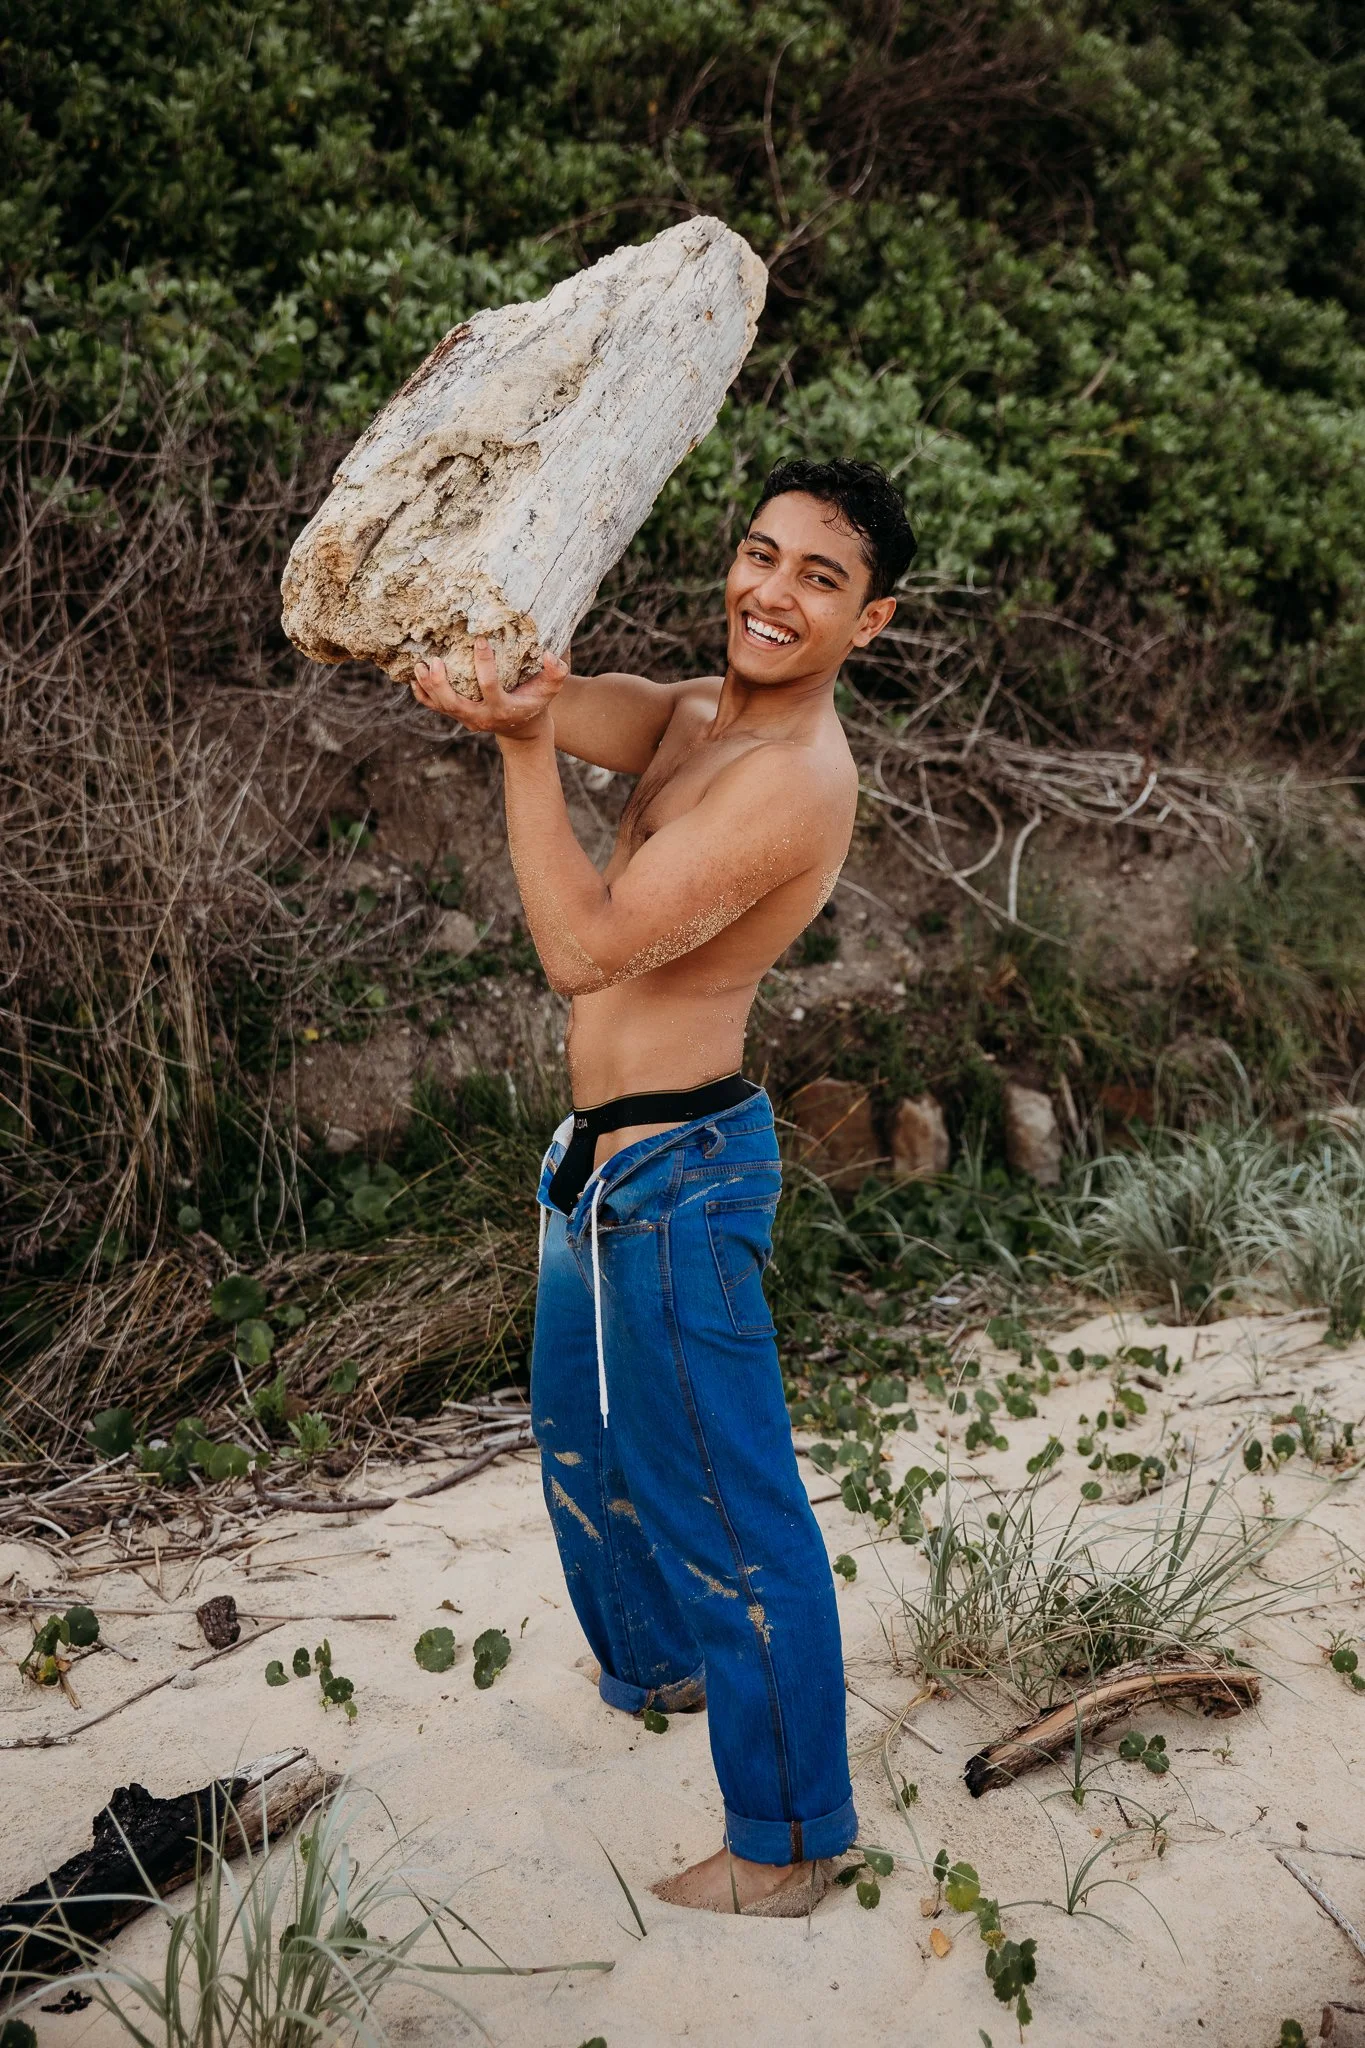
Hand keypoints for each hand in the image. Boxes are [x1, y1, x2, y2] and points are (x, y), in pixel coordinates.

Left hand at [410, 637, 566, 740]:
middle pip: (454, 703)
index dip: (484, 663)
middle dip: (441, 683)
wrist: (522, 728)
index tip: (479, 638)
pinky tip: (415, 676)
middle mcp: (481, 716)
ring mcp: (466, 718)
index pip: (489, 686)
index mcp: (503, 708)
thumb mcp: (551, 689)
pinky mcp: (457, 716)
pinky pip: (434, 707)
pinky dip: (422, 693)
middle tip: (434, 660)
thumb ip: (556, 672)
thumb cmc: (536, 701)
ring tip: (420, 665)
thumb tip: (549, 653)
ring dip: (427, 686)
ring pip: (440, 706)